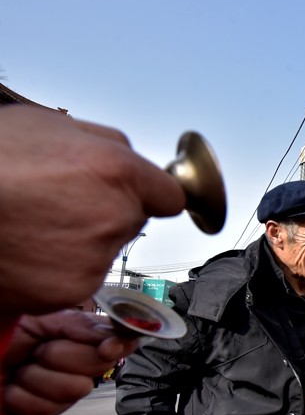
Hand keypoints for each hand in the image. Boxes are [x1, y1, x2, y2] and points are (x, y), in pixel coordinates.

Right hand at [0, 106, 186, 316]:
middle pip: (131, 221)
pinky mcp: (71, 289)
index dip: (147, 194)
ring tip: (31, 224)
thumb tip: (125, 155)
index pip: (170, 195)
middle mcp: (116, 216)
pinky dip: (55, 270)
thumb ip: (102, 143)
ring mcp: (95, 257)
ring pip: (102, 251)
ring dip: (77, 243)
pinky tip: (25, 249)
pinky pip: (76, 278)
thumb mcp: (47, 125)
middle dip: (104, 213)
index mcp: (118, 171)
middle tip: (55, 203)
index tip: (137, 198)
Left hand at [2, 311, 139, 414]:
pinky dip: (21, 398)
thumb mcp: (40, 319)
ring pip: (74, 390)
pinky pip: (45, 411)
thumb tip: (117, 336)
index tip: (108, 346)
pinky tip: (10, 390)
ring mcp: (59, 395)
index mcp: (79, 339)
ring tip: (18, 370)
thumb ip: (80, 325)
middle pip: (98, 366)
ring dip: (37, 378)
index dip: (120, 343)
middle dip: (61, 356)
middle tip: (37, 351)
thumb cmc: (0, 335)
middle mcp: (75, 368)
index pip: (122, 340)